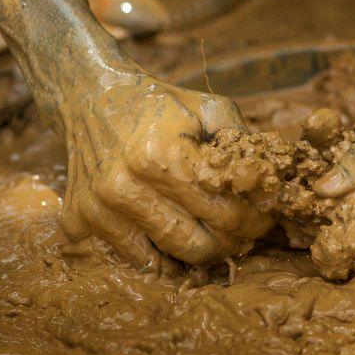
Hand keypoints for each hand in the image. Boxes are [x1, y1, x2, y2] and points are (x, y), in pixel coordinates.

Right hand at [56, 65, 273, 266]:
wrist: (91, 94)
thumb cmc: (159, 103)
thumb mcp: (209, 108)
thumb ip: (242, 143)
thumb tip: (272, 182)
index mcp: (161, 155)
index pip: (226, 210)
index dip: (255, 219)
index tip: (266, 216)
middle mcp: (126, 187)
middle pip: (200, 243)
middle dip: (234, 242)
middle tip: (248, 232)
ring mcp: (101, 209)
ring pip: (171, 258)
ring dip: (203, 253)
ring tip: (219, 236)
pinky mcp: (82, 220)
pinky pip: (137, 260)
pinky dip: (164, 257)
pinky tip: (181, 236)